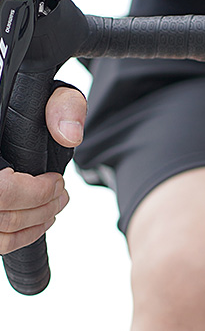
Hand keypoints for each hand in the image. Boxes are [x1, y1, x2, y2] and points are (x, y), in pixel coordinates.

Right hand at [0, 83, 85, 254]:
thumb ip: (62, 107)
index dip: (37, 192)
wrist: (12, 96)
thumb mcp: (47, 94)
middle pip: (3, 216)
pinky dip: (18, 236)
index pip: (5, 192)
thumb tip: (70, 135)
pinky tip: (37, 221)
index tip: (58, 181)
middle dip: (41, 208)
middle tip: (63, 196)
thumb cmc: (26, 100)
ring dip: (32, 225)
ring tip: (55, 208)